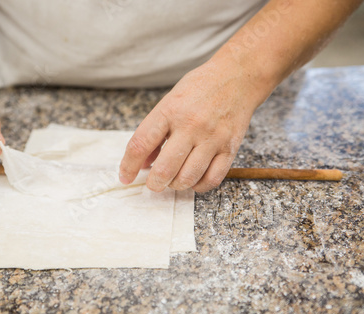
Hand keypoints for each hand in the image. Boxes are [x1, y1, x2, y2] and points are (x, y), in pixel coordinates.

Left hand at [119, 59, 267, 191]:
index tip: (125, 177)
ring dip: (175, 185)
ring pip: (187, 178)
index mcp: (169, 110)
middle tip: (153, 183)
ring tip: (173, 180)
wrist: (238, 77)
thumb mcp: (169, 102)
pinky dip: (198, 186)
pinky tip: (193, 180)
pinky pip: (212, 179)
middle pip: (164, 169)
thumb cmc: (199, 89)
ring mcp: (212, 138)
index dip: (128, 166)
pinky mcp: (230, 148)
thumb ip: (154, 132)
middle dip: (154, 183)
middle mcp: (191, 125)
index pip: (140, 145)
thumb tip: (143, 164)